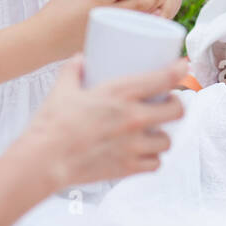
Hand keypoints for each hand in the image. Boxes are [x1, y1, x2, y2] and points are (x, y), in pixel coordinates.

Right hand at [17, 54, 187, 189]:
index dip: (180, 69)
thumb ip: (73, 71)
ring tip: (153, 131)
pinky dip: (152, 159)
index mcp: (120, 94)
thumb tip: (81, 59)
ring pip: (167, 140)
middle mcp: (134, 118)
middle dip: (176, 106)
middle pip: (178, 110)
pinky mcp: (129, 167)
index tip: (183, 66)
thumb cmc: (51, 124)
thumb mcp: (63, 89)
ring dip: (162, 135)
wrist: (42, 161)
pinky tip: (145, 153)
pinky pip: (155, 163)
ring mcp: (134, 144)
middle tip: (168, 104)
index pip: (164, 78)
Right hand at [34, 0, 168, 62]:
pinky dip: (141, 28)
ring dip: (152, 11)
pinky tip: (150, 24)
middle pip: (137, 4)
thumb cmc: (53, 14)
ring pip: (136, 20)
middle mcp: (104, 15)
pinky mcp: (105, 43)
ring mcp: (106, 31)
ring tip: (161, 4)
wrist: (41, 41)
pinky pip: (128, 34)